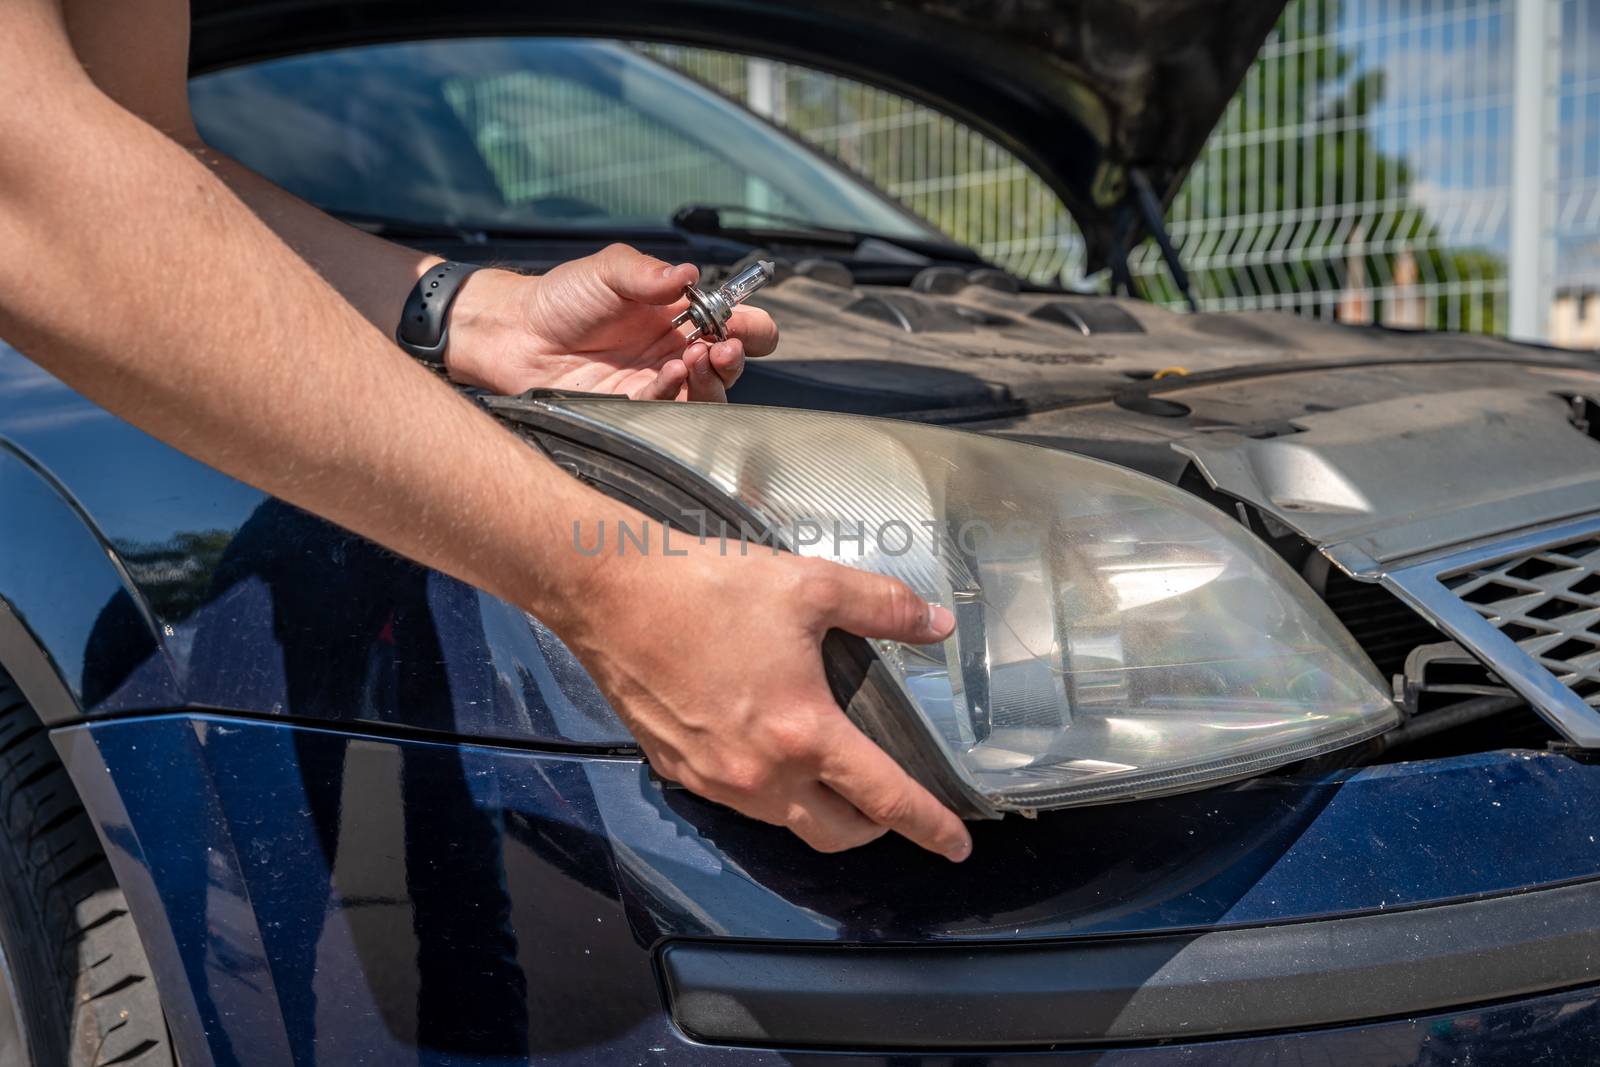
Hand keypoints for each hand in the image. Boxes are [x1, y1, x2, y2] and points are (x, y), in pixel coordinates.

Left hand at [442, 244, 778, 399]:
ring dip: (711, 380)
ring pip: (708, 396)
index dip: (751, 327)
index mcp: (680, 317)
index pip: (738, 326)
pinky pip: (668, 411)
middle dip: (735, 357)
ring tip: (694, 358)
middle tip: (722, 346)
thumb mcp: (607, 270)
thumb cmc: (561, 298)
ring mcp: (657, 384)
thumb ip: (647, 273)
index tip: (740, 323)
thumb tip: (688, 275)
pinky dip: (674, 393)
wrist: (515, 333)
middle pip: (730, 366)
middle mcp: (676, 352)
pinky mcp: (634, 410)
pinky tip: (664, 375)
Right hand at [558, 537, 972, 859]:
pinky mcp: (677, 770)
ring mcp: (713, 780)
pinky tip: (765, 750)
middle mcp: (759, 773)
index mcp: (802, 732)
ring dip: (817, 810)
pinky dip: (766, 791)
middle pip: (835, 834)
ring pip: (784, 822)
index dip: (930, 825)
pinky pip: (736, 802)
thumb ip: (881, 606)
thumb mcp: (809, 585)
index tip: (957, 844)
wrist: (610, 593)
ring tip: (828, 770)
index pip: (885, 798)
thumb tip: (933, 623)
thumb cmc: (705, 588)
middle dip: (873, 828)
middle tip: (888, 803)